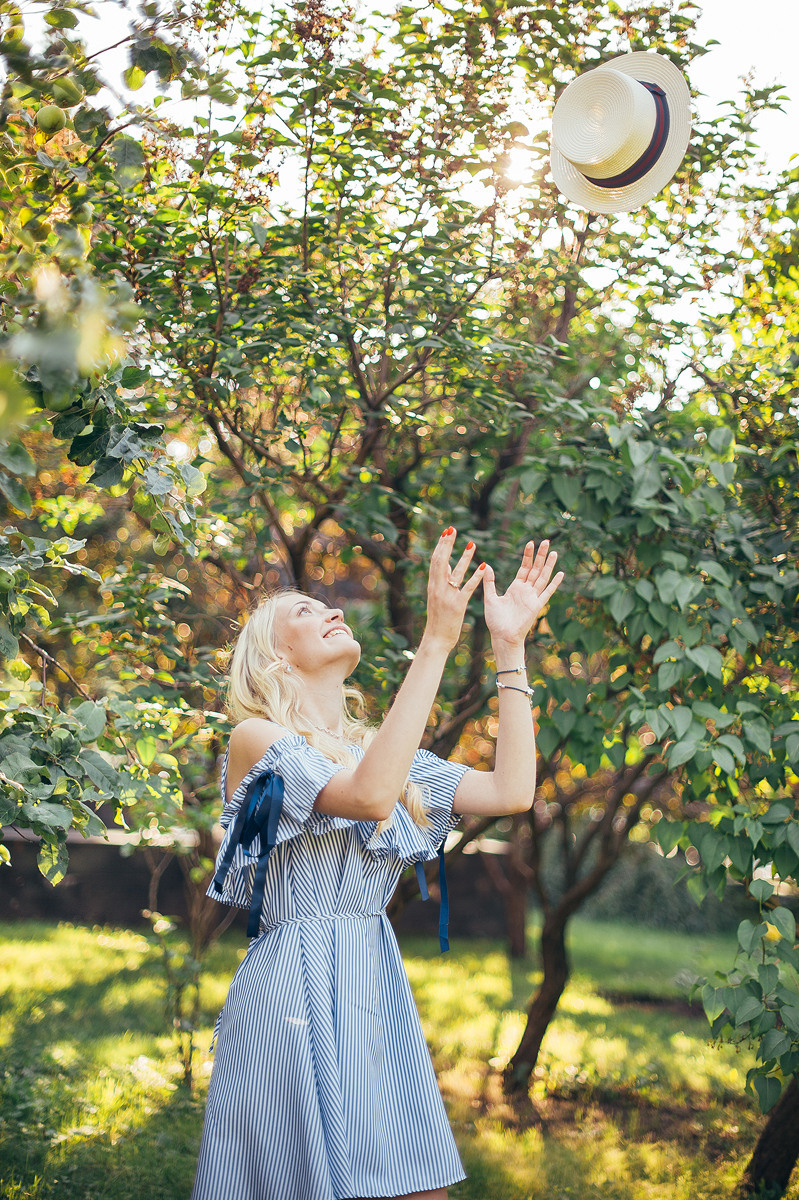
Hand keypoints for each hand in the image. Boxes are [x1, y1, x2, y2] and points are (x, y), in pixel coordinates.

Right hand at [423, 527, 485, 651]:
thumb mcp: (436, 597)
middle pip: (441, 562)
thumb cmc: (438, 618)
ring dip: (464, 558)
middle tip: (453, 529)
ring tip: (472, 544)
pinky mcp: (457, 605)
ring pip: (455, 573)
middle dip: (447, 544)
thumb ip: (440, 581)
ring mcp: (447, 596)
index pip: (435, 561)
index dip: (440, 545)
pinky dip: (476, 577)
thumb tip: (444, 564)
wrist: (435, 639)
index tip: (446, 532)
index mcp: (432, 585)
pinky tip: (484, 567)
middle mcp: (437, 588)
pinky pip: (468, 588)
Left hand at [482, 540, 563, 647]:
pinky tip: (560, 574)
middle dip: (540, 555)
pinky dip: (554, 584)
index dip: (527, 556)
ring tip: (554, 552)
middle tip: (546, 541)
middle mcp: (526, 591)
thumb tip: (487, 566)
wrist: (502, 637)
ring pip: (542, 577)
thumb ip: (489, 582)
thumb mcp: (490, 598)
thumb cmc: (495, 621)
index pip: (524, 568)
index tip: (530, 543)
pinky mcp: (536, 606)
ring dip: (548, 565)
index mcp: (515, 588)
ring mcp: (532, 597)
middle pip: (535, 569)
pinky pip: (547, 593)